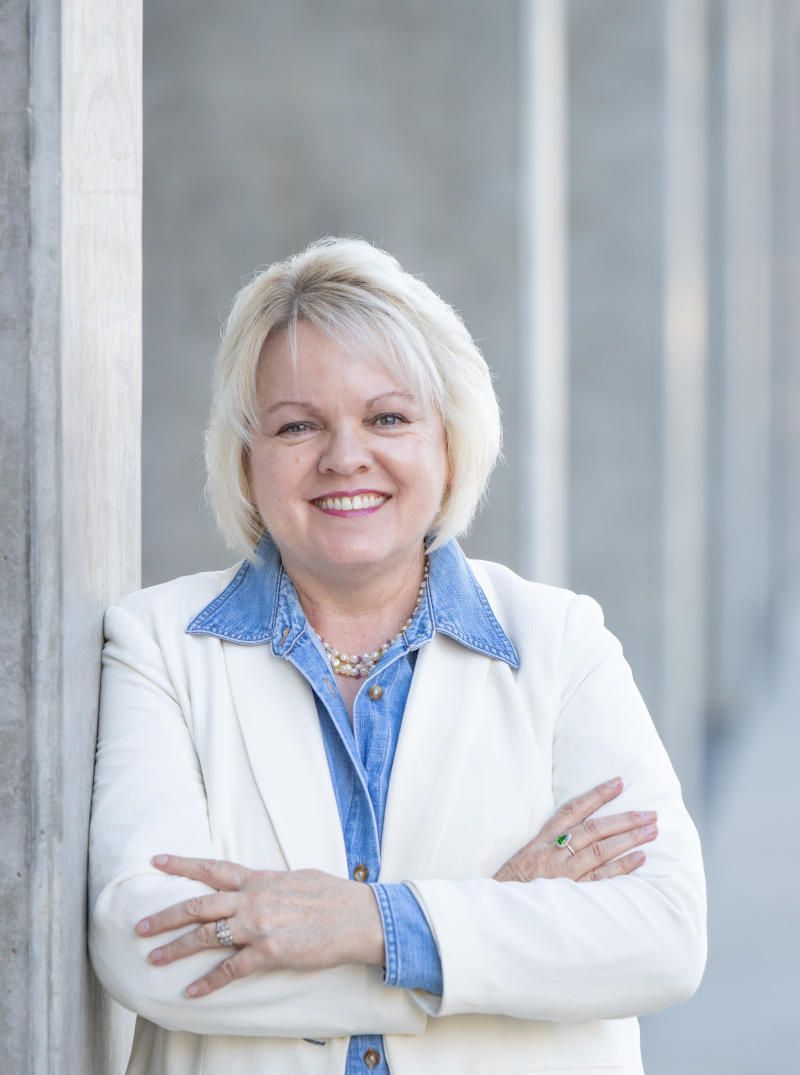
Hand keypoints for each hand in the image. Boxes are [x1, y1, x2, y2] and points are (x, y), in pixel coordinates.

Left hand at [134, 856, 384, 997]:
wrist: (359, 917)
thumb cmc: (334, 897)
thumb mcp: (298, 878)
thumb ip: (271, 884)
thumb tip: (259, 886)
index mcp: (260, 879)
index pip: (213, 868)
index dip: (182, 864)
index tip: (156, 860)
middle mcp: (253, 898)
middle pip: (198, 905)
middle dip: (165, 916)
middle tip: (139, 926)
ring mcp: (259, 925)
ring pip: (206, 936)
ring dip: (176, 949)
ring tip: (153, 959)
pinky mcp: (270, 952)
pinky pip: (230, 969)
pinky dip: (208, 981)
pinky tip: (191, 991)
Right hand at [492, 777, 657, 882]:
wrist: (498, 915)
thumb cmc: (512, 887)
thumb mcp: (524, 859)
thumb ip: (548, 845)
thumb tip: (577, 832)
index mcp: (541, 841)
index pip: (572, 810)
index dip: (596, 795)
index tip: (618, 783)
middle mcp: (554, 854)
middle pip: (594, 829)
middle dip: (624, 819)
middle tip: (650, 813)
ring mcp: (564, 875)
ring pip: (601, 850)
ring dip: (629, 839)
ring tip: (652, 831)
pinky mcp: (572, 896)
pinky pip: (602, 879)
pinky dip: (622, 867)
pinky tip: (640, 858)